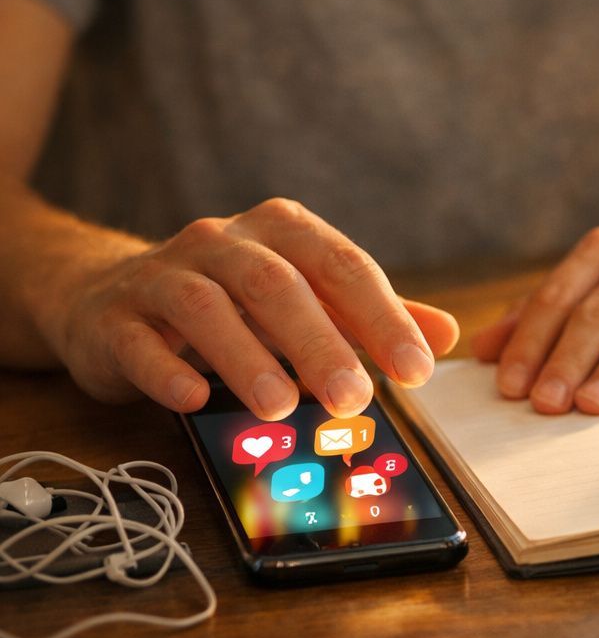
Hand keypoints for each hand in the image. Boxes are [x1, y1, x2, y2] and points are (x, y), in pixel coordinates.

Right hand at [39, 198, 458, 419]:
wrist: (113, 296)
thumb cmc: (235, 303)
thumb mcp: (308, 301)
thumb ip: (371, 316)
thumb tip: (446, 335)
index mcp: (282, 230)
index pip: (343, 267)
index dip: (383, 317)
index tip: (419, 368)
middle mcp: (222, 241)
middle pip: (277, 285)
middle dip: (321, 344)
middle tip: (355, 399)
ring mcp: (163, 275)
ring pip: (206, 307)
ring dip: (247, 358)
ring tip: (282, 407)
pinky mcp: (115, 316)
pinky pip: (139, 340)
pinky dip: (167, 370)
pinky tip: (194, 400)